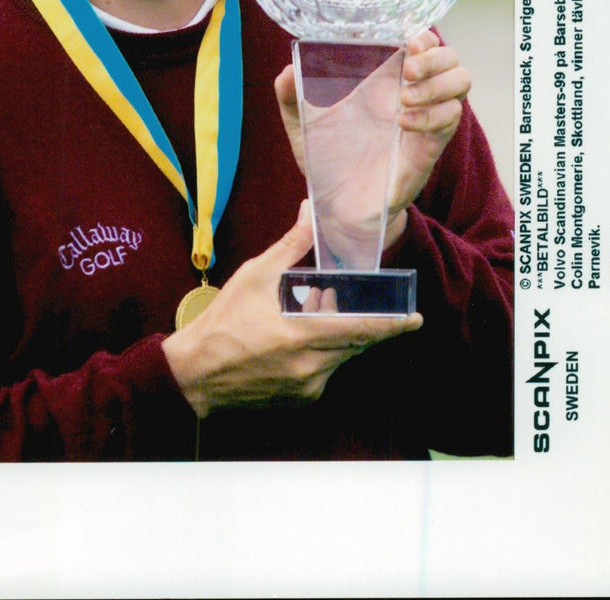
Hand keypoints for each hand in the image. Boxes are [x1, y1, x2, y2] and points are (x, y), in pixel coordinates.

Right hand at [161, 202, 421, 417]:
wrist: (194, 373)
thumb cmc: (223, 320)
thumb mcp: (256, 274)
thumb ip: (292, 245)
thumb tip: (310, 211)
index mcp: (304, 335)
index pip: (362, 330)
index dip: (393, 325)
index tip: (416, 319)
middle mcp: (312, 367)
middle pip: (356, 344)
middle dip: (366, 325)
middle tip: (366, 306)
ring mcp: (306, 387)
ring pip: (340, 358)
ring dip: (339, 337)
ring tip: (313, 316)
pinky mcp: (299, 400)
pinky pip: (324, 373)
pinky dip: (322, 355)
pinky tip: (299, 339)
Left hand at [275, 30, 469, 253]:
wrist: (337, 208)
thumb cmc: (327, 162)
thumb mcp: (303, 126)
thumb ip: (290, 97)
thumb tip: (287, 70)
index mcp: (384, 83)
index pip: (423, 45)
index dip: (423, 37)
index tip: (406, 43)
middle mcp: (410, 97)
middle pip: (451, 59)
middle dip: (435, 58)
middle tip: (407, 72)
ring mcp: (424, 121)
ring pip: (461, 83)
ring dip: (437, 84)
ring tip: (404, 99)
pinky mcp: (429, 148)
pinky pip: (450, 120)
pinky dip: (432, 115)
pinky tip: (403, 123)